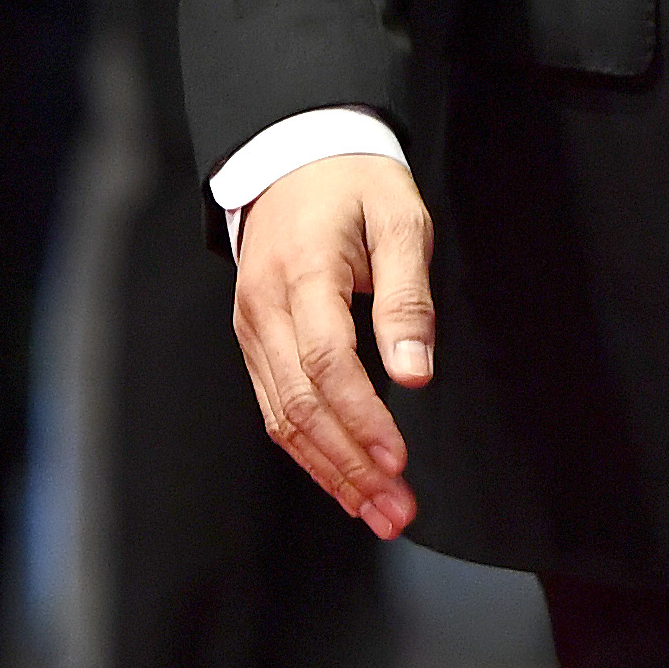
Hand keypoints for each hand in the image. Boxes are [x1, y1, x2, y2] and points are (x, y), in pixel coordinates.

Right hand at [232, 155, 434, 537]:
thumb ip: (406, 297)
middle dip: (349, 466)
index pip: (326, 363)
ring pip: (283, 418)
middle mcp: (264, 308)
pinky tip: (344, 479)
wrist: (297, 155)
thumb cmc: (357, 184)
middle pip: (300, 405)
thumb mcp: (400, 218)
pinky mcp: (255, 341)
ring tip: (378, 512)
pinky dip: (310, 450)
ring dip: (331, 471)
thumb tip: (415, 373)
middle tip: (398, 510)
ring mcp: (253, 328)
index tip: (399, 458)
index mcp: (302, 272)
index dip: (362, 418)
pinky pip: (276, 407)